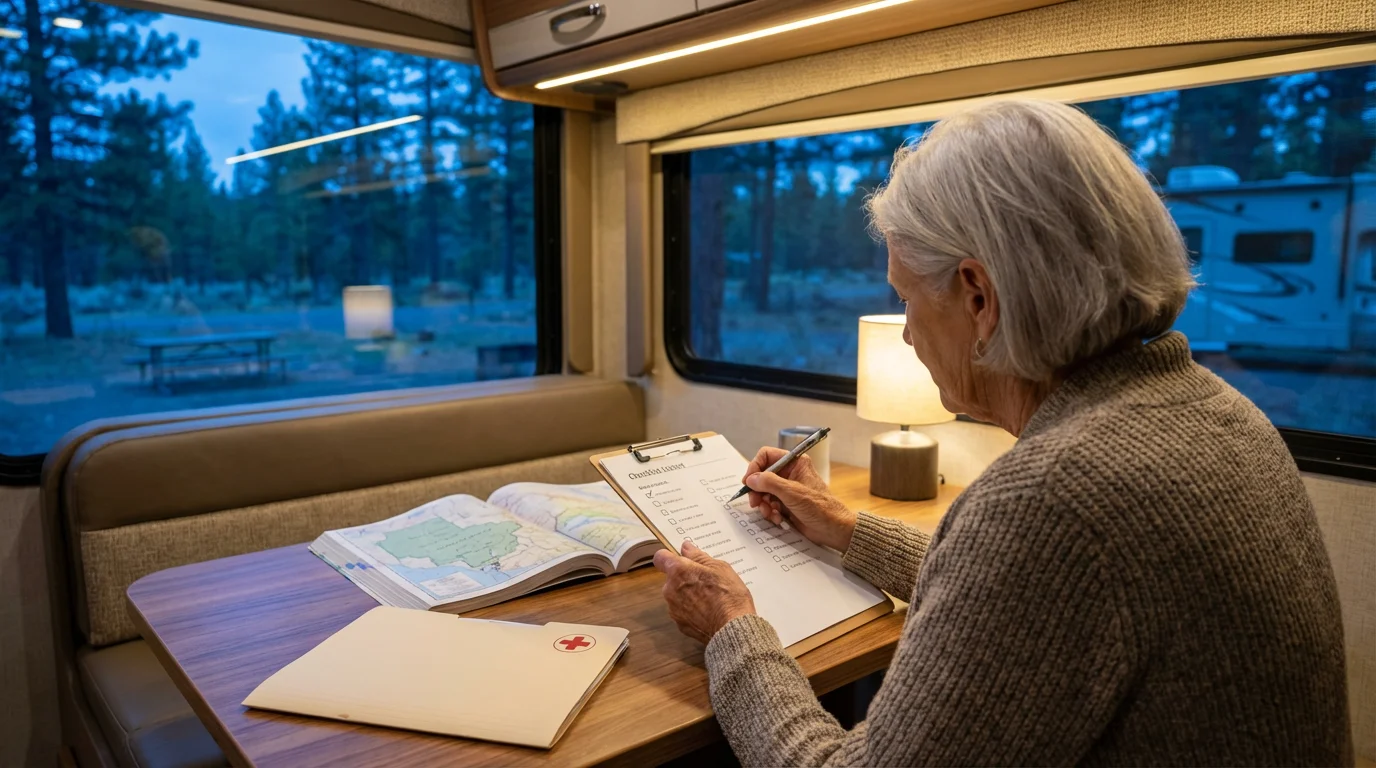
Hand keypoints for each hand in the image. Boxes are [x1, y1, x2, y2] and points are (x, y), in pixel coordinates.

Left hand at [653, 541, 756, 644]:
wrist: (732, 629)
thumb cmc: (728, 595)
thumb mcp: (720, 568)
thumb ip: (699, 557)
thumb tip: (685, 548)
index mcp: (678, 571)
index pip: (661, 558)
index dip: (670, 557)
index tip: (682, 559)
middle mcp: (670, 589)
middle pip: (671, 578)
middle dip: (685, 578)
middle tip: (706, 580)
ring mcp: (673, 609)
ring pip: (677, 595)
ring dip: (688, 594)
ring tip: (710, 598)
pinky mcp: (680, 624)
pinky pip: (683, 612)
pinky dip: (692, 610)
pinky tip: (708, 612)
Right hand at [743, 446, 857, 551]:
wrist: (833, 529)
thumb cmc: (820, 508)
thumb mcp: (792, 493)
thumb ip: (770, 483)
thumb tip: (751, 479)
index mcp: (795, 463)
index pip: (767, 456)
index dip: (755, 467)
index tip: (748, 482)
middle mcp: (790, 474)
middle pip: (762, 476)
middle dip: (757, 490)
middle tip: (754, 502)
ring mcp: (787, 490)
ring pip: (763, 492)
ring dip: (763, 504)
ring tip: (769, 513)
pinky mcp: (786, 504)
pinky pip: (769, 505)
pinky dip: (770, 512)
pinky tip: (778, 519)